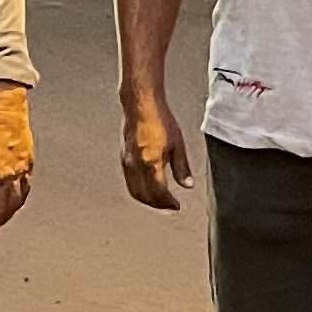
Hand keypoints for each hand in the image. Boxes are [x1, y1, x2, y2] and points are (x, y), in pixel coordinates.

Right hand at [118, 88, 195, 209]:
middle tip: (170, 207)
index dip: (168, 203)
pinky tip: (149, 188)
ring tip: (160, 201)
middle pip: (145, 196)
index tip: (176, 206)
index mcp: (151, 162)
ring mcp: (127, 162)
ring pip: (135, 191)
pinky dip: (140, 190)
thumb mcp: (177, 144)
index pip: (159, 193)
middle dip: (158, 205)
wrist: (140, 104)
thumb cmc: (159, 119)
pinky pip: (130, 182)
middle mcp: (136, 165)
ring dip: (148, 200)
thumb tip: (187, 185)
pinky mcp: (124, 158)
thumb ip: (182, 167)